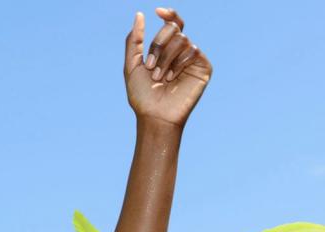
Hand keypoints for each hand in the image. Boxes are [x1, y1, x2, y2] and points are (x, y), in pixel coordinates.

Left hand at [125, 9, 210, 127]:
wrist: (154, 115)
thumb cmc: (142, 95)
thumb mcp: (132, 65)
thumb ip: (134, 41)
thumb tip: (140, 14)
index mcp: (166, 49)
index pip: (173, 24)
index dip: (169, 14)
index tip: (158, 12)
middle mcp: (181, 51)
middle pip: (174, 29)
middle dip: (158, 45)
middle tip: (149, 66)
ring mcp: (193, 59)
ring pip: (182, 40)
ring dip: (165, 58)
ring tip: (159, 77)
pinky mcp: (204, 67)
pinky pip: (193, 51)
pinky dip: (178, 63)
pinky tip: (172, 78)